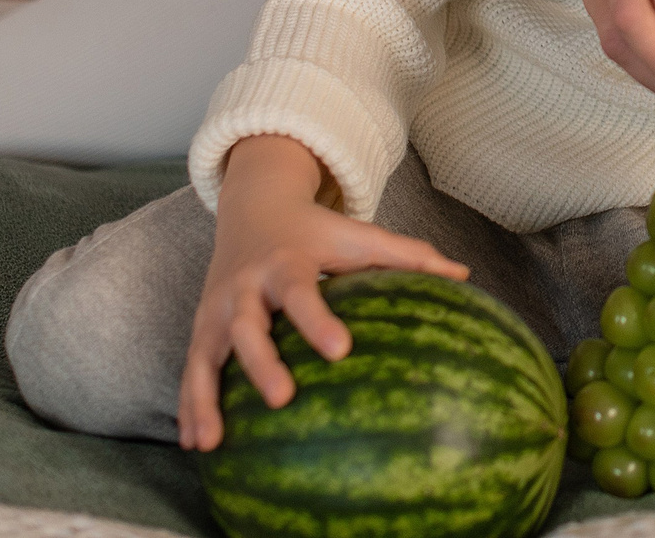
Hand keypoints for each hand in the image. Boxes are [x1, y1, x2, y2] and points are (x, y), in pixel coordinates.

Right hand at [177, 134, 465, 450]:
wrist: (254, 208)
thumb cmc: (317, 232)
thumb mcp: (358, 236)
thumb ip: (408, 255)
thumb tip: (464, 275)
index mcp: (287, 264)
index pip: (302, 292)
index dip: (318, 320)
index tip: (341, 349)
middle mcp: (246, 288)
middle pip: (248, 327)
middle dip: (262, 362)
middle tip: (282, 398)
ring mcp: (218, 311)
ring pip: (207, 355)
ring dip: (206, 398)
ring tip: (214, 440)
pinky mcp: (201, 329)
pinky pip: (192, 371)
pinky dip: (190, 406)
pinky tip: (199, 445)